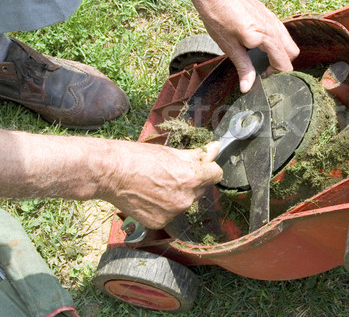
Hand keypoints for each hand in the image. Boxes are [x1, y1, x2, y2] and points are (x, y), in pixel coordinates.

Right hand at [103, 141, 222, 228]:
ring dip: (178, 194)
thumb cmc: (138, 158)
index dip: (209, 168)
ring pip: (185, 201)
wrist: (110, 173)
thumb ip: (197, 155)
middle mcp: (185, 198)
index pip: (216, 174)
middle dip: (192, 181)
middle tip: (171, 172)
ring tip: (157, 184)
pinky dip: (163, 207)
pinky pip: (170, 213)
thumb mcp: (171, 152)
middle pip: (200, 189)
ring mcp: (172, 213)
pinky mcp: (159, 222)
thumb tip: (215, 148)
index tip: (202, 166)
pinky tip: (149, 196)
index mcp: (191, 178)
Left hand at [175, 0, 299, 92]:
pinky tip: (260, 44)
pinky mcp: (268, 13)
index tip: (264, 78)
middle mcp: (274, 27)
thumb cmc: (218, 16)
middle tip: (265, 70)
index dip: (277, 75)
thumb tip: (247, 87)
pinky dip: (277, 42)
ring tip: (262, 58)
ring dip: (281, 53)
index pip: (284, 63)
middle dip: (283, 64)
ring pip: (289, 41)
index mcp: (265, 37)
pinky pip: (281, 31)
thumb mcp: (229, 46)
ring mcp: (273, 18)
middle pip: (292, 53)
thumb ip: (243, 67)